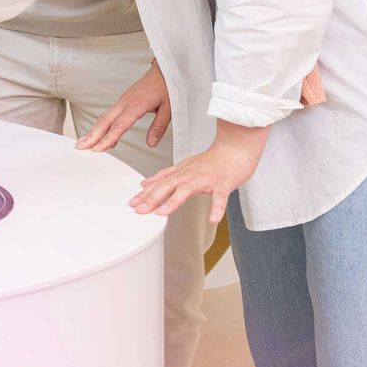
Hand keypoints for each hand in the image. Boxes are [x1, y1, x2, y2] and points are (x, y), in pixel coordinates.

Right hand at [78, 62, 170, 152]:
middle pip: (105, 121)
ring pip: (105, 117)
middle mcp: (126, 102)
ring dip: (93, 130)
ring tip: (83, 143)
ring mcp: (123, 100)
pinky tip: (100, 135)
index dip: (108, 138)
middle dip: (92, 135)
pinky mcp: (123, 100)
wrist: (165, 69)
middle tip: (80, 147)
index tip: (98, 149)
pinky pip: (110, 114)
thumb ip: (159, 126)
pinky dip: (101, 125)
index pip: (119, 125)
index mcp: (137, 104)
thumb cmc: (168, 86)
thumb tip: (151, 143)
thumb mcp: (169, 108)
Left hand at [130, 122, 266, 224]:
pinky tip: (213, 218)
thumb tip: (144, 184)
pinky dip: (217, 208)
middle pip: (167, 186)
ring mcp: (206, 179)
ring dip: (174, 201)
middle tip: (139, 210)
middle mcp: (190, 175)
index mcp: (181, 173)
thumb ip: (165, 176)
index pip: (159, 183)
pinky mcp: (223, 184)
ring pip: (187, 190)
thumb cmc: (212, 160)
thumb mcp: (184, 166)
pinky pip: (220, 197)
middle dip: (152, 198)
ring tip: (162, 213)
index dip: (144, 194)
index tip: (131, 204)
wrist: (235, 148)